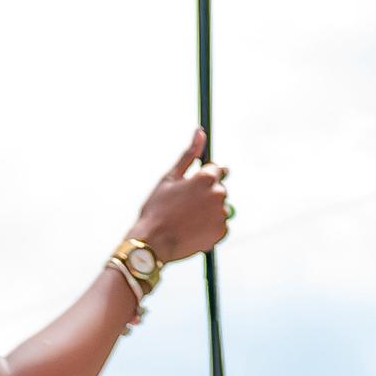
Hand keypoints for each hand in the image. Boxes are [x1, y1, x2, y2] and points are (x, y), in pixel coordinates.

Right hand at [129, 130, 233, 264]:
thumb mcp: (169, 178)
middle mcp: (218, 195)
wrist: (153, 243)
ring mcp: (221, 215)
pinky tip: (192, 230)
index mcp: (205, 178)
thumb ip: (189, 154)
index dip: (203, 178)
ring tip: (186, 219)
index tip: (193, 187)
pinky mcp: (222, 232)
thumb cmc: (157, 208)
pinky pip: (220, 225)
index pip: (217, 170)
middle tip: (184, 206)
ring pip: (219, 207)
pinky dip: (209, 226)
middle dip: (206, 194)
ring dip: (207, 211)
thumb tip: (200, 132)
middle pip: (218, 189)